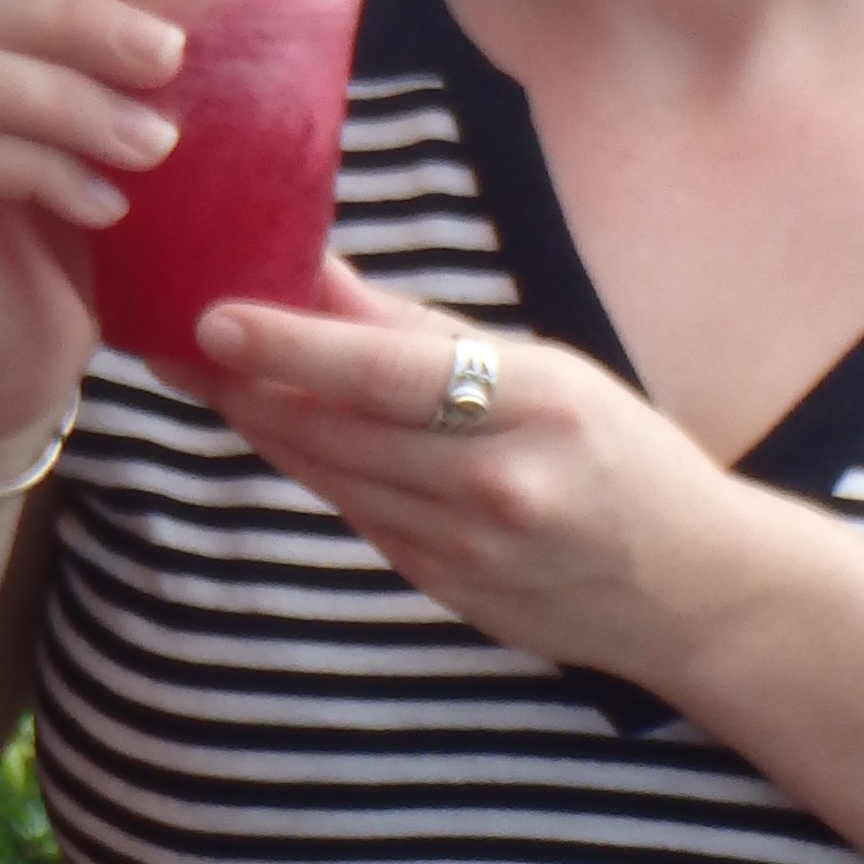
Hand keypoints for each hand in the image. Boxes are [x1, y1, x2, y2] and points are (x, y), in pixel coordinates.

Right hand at [0, 0, 184, 474]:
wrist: (19, 361)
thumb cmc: (86, 240)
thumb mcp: (128, 143)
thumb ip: (155, 76)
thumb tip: (277, 7)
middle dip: (82, 20)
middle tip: (170, 57)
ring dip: (71, 102)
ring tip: (154, 146)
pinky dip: (43, 170)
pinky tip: (107, 206)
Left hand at [189, 263, 759, 685]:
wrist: (693, 590)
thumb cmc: (627, 459)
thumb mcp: (552, 371)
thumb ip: (428, 332)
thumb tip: (322, 273)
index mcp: (537, 405)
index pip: (385, 373)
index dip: (289, 347)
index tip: (212, 319)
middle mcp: (497, 483)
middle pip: (336, 430)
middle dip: (245, 384)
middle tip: (170, 338)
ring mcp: (468, 550)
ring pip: (332, 477)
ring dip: (265, 424)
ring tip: (206, 374)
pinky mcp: (448, 590)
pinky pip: (360, 519)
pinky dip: (318, 471)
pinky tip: (283, 432)